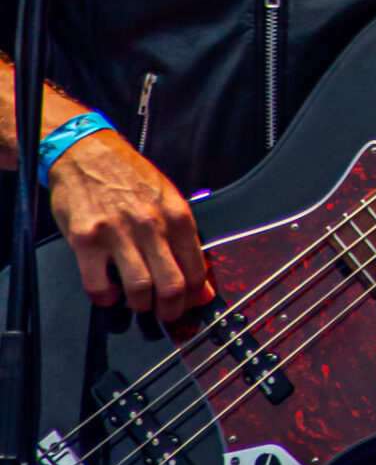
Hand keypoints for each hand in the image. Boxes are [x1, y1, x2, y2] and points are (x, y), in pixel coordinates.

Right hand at [47, 130, 213, 322]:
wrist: (85, 152)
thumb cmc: (129, 176)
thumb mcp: (167, 198)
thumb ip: (184, 241)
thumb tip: (201, 287)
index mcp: (177, 214)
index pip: (196, 270)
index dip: (193, 296)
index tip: (187, 302)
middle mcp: (151, 224)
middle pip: (171, 286)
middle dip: (170, 309)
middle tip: (165, 312)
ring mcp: (117, 233)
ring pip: (139, 291)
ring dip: (140, 305)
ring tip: (137, 300)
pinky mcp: (87, 240)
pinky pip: (99, 286)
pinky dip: (105, 298)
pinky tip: (109, 290)